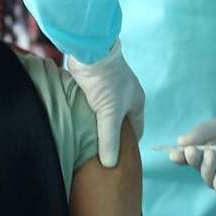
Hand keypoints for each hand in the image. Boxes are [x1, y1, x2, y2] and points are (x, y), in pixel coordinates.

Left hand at [68, 40, 144, 167]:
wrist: (90, 51)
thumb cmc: (106, 81)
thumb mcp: (109, 114)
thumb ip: (110, 139)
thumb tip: (111, 164)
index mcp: (136, 102)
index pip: (137, 129)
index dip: (130, 145)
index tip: (120, 159)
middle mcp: (125, 96)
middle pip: (120, 122)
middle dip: (113, 136)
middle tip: (102, 153)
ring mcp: (110, 89)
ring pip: (105, 113)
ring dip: (98, 125)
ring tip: (88, 141)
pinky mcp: (94, 84)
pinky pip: (92, 105)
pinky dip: (87, 115)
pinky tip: (79, 124)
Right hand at [169, 111, 215, 199]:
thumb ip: (203, 131)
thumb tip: (180, 142)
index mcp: (212, 147)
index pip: (191, 156)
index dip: (180, 156)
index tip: (176, 153)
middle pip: (197, 168)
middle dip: (192, 161)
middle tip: (194, 151)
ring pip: (208, 180)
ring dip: (205, 170)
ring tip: (212, 157)